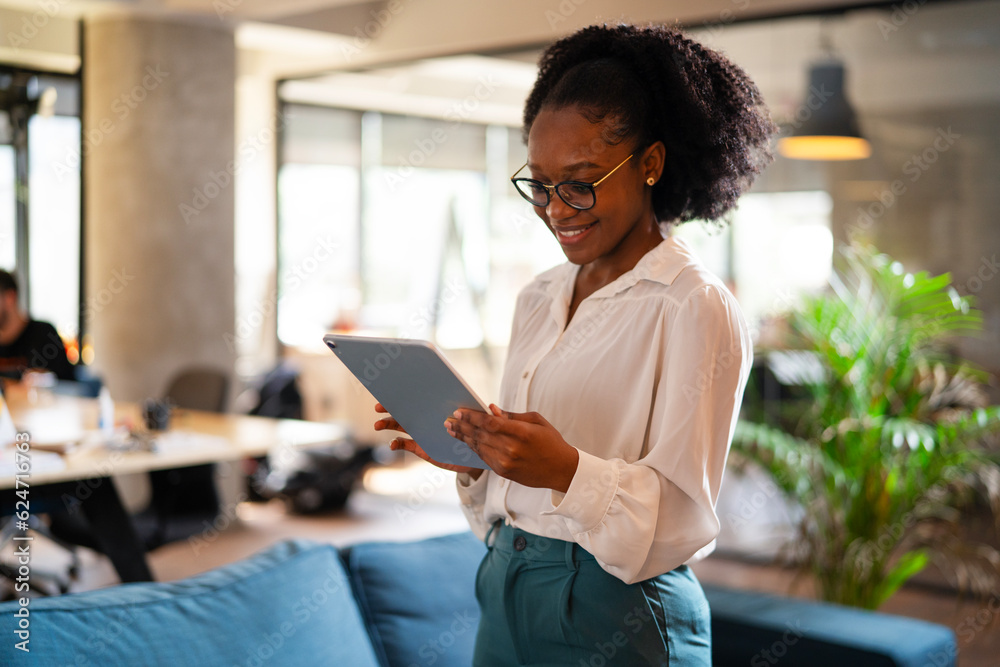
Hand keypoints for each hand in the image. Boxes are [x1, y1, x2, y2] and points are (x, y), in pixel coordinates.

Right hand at [372, 403, 482, 477]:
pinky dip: (396, 444)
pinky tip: (392, 444)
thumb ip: (485, 415)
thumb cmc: (474, 434)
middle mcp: (427, 418)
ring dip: (388, 424)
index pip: (420, 397)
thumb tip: (493, 408)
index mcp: (437, 407)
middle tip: (378, 406)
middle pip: (405, 409)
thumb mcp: (480, 423)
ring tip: (378, 425)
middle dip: (390, 407)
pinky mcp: (421, 448)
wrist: (473, 457)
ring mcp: (422, 433)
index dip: (406, 392)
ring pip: (400, 426)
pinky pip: (405, 444)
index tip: (394, 388)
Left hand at [445, 405, 578, 491]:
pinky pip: (484, 458)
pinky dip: (474, 448)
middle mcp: (511, 449)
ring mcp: (506, 463)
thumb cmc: (551, 441)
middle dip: (462, 426)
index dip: (472, 417)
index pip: (489, 422)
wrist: (562, 470)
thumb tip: (491, 409)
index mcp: (521, 433)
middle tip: (449, 420)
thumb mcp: (536, 421)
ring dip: (463, 438)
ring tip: (452, 429)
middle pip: (480, 435)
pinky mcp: (504, 472)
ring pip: (479, 447)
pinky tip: (466, 441)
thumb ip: (512, 416)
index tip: (459, 411)